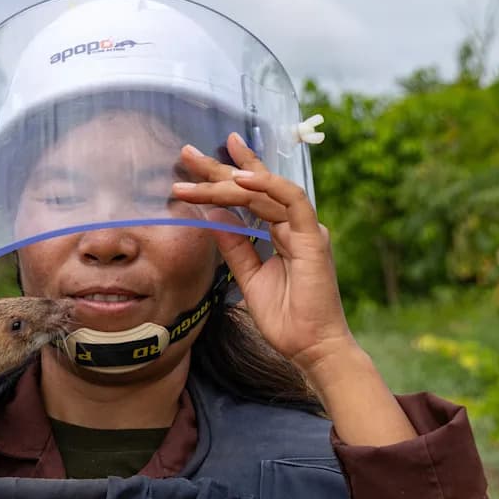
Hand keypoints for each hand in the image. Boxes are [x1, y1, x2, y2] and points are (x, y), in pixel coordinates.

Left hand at [171, 133, 356, 377]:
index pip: (249, 197)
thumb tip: (211, 216)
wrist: (309, 346)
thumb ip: (234, 244)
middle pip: (253, 188)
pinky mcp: (312, 238)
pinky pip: (291, 202)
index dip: (226, 175)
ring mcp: (305, 228)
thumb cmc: (284, 316)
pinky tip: (241, 179)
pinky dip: (266, 187)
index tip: (195, 162)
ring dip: (229, 179)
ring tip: (197, 170)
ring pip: (264, 192)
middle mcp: (294, 224)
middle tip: (186, 153)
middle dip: (219, 168)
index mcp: (281, 232)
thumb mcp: (248, 275)